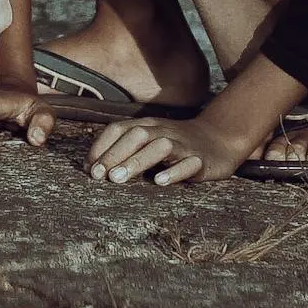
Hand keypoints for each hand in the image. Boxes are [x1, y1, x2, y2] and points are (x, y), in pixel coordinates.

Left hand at [87, 105, 251, 188]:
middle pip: (137, 136)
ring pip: (160, 147)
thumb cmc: (175, 145)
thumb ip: (124, 151)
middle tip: (99, 176)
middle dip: (115, 155)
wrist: (219, 138)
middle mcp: (163, 132)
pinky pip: (188, 164)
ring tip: (118, 179)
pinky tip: (159, 181)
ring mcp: (183, 145)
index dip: (101, 147)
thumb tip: (91, 168)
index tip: (88, 168)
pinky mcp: (201, 160)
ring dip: (137, 162)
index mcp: (147, 126)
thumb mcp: (149, 142)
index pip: (119, 129)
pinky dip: (173, 171)